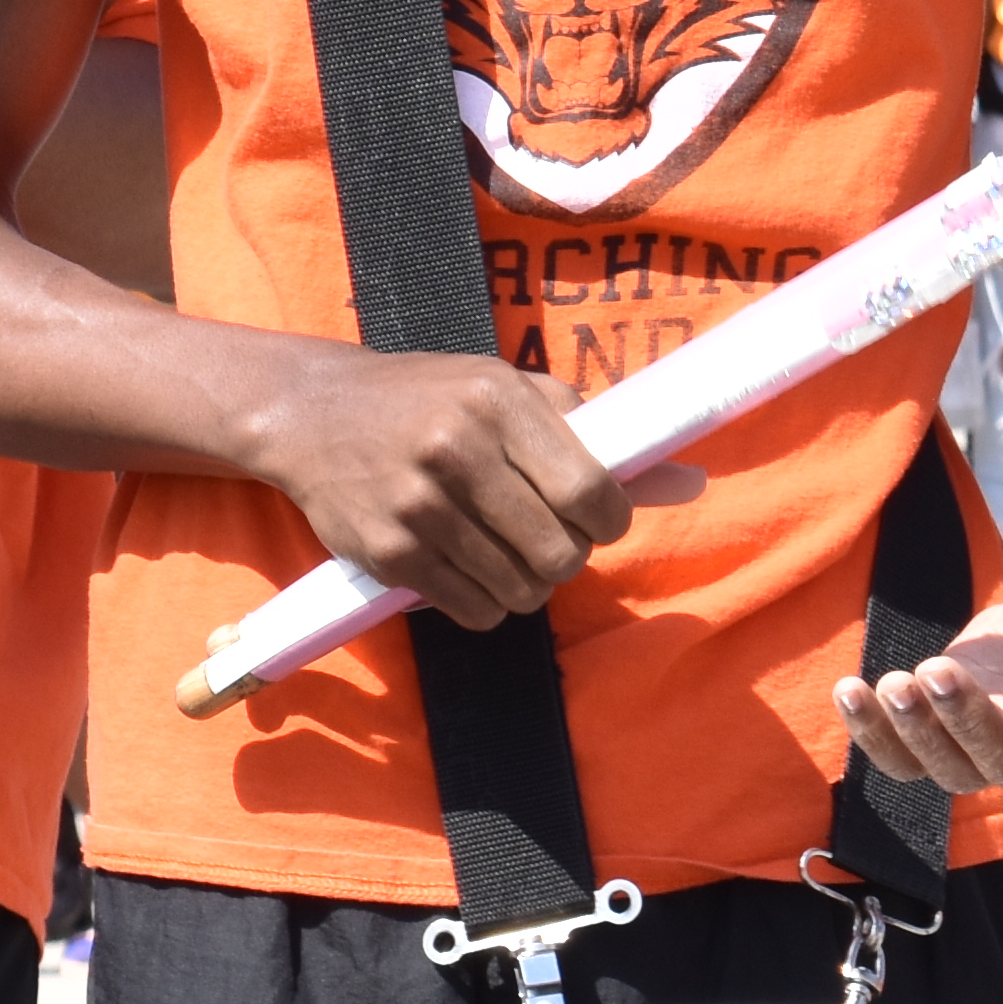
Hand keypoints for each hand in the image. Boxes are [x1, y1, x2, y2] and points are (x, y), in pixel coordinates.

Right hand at [224, 342, 700, 630]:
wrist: (308, 411)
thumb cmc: (428, 399)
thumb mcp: (509, 393)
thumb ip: (597, 437)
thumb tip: (694, 483)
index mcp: (495, 400)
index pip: (592, 494)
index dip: (609, 523)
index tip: (595, 520)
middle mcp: (454, 449)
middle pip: (561, 554)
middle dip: (565, 557)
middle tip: (541, 537)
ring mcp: (416, 504)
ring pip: (519, 590)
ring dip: (524, 584)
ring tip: (500, 552)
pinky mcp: (386, 551)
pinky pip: (472, 610)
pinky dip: (483, 602)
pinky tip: (464, 567)